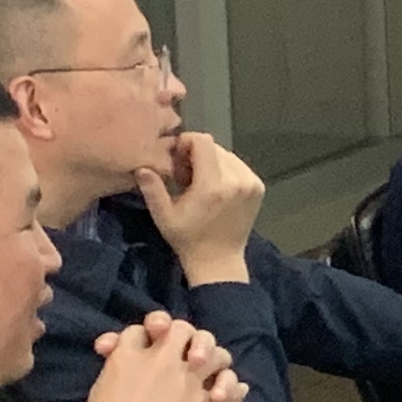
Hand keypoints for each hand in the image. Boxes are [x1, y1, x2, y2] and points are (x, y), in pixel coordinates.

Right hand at [73, 312, 231, 401]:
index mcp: (127, 355)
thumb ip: (117, 364)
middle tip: (182, 348)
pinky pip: (226, 386)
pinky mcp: (203, 401)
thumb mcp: (101, 387)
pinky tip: (223, 392)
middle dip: (183, 333)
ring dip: (212, 354)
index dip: (143, 334)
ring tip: (207, 365)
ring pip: (211, 350)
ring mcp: (185, 379)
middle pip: (180, 328)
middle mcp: (159, 360)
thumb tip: (119, 351)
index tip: (145, 343)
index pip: (139, 330)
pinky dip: (229, 388)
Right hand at [136, 132, 263, 282]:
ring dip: (211, 162)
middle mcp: (237, 180)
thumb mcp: (163, 215)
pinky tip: (215, 186)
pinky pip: (239, 165)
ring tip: (199, 182)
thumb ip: (152, 188)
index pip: (203, 141)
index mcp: (213, 185)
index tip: (176, 159)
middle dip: (196, 155)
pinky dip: (225, 169)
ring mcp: (252, 183)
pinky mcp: (258, 187)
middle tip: (185, 175)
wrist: (219, 260)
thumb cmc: (188, 238)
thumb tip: (142, 166)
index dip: (186, 143)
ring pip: (227, 155)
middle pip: (214, 147)